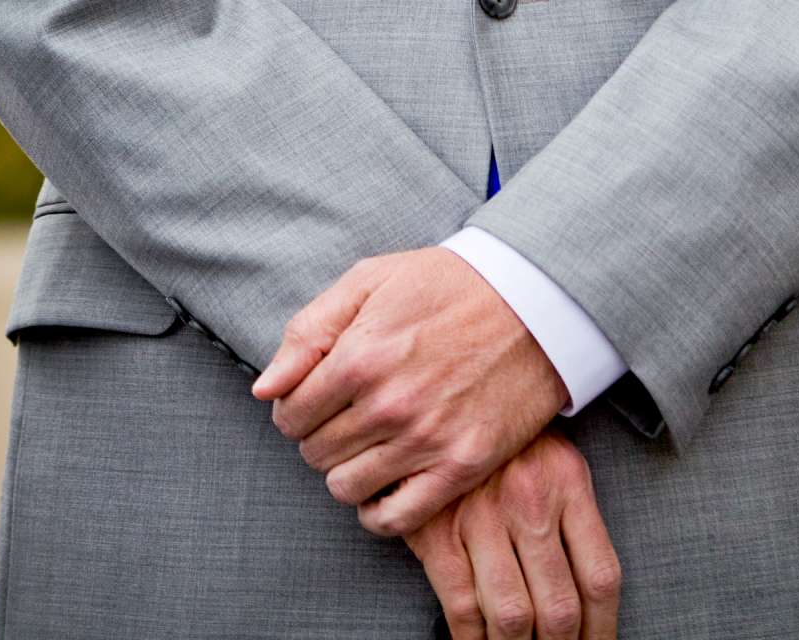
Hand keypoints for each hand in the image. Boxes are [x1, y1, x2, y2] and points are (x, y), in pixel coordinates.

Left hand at [252, 247, 567, 535]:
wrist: (533, 302)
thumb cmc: (448, 285)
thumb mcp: (371, 280)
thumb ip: (309, 331)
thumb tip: (265, 388)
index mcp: (359, 356)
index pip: (289, 414)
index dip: (294, 407)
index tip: (315, 398)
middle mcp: (388, 404)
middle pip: (314, 453)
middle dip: (319, 436)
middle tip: (347, 416)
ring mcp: (426, 440)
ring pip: (346, 488)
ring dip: (347, 470)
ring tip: (369, 444)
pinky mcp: (460, 467)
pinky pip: (394, 519)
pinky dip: (378, 511)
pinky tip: (386, 483)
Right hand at [406, 431, 621, 639]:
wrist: (445, 393)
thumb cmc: (509, 439)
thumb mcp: (557, 461)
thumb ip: (576, 520)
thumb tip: (590, 600)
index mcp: (568, 481)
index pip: (599, 577)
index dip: (602, 629)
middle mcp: (529, 500)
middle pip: (559, 608)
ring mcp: (481, 517)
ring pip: (512, 616)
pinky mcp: (438, 531)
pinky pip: (462, 607)